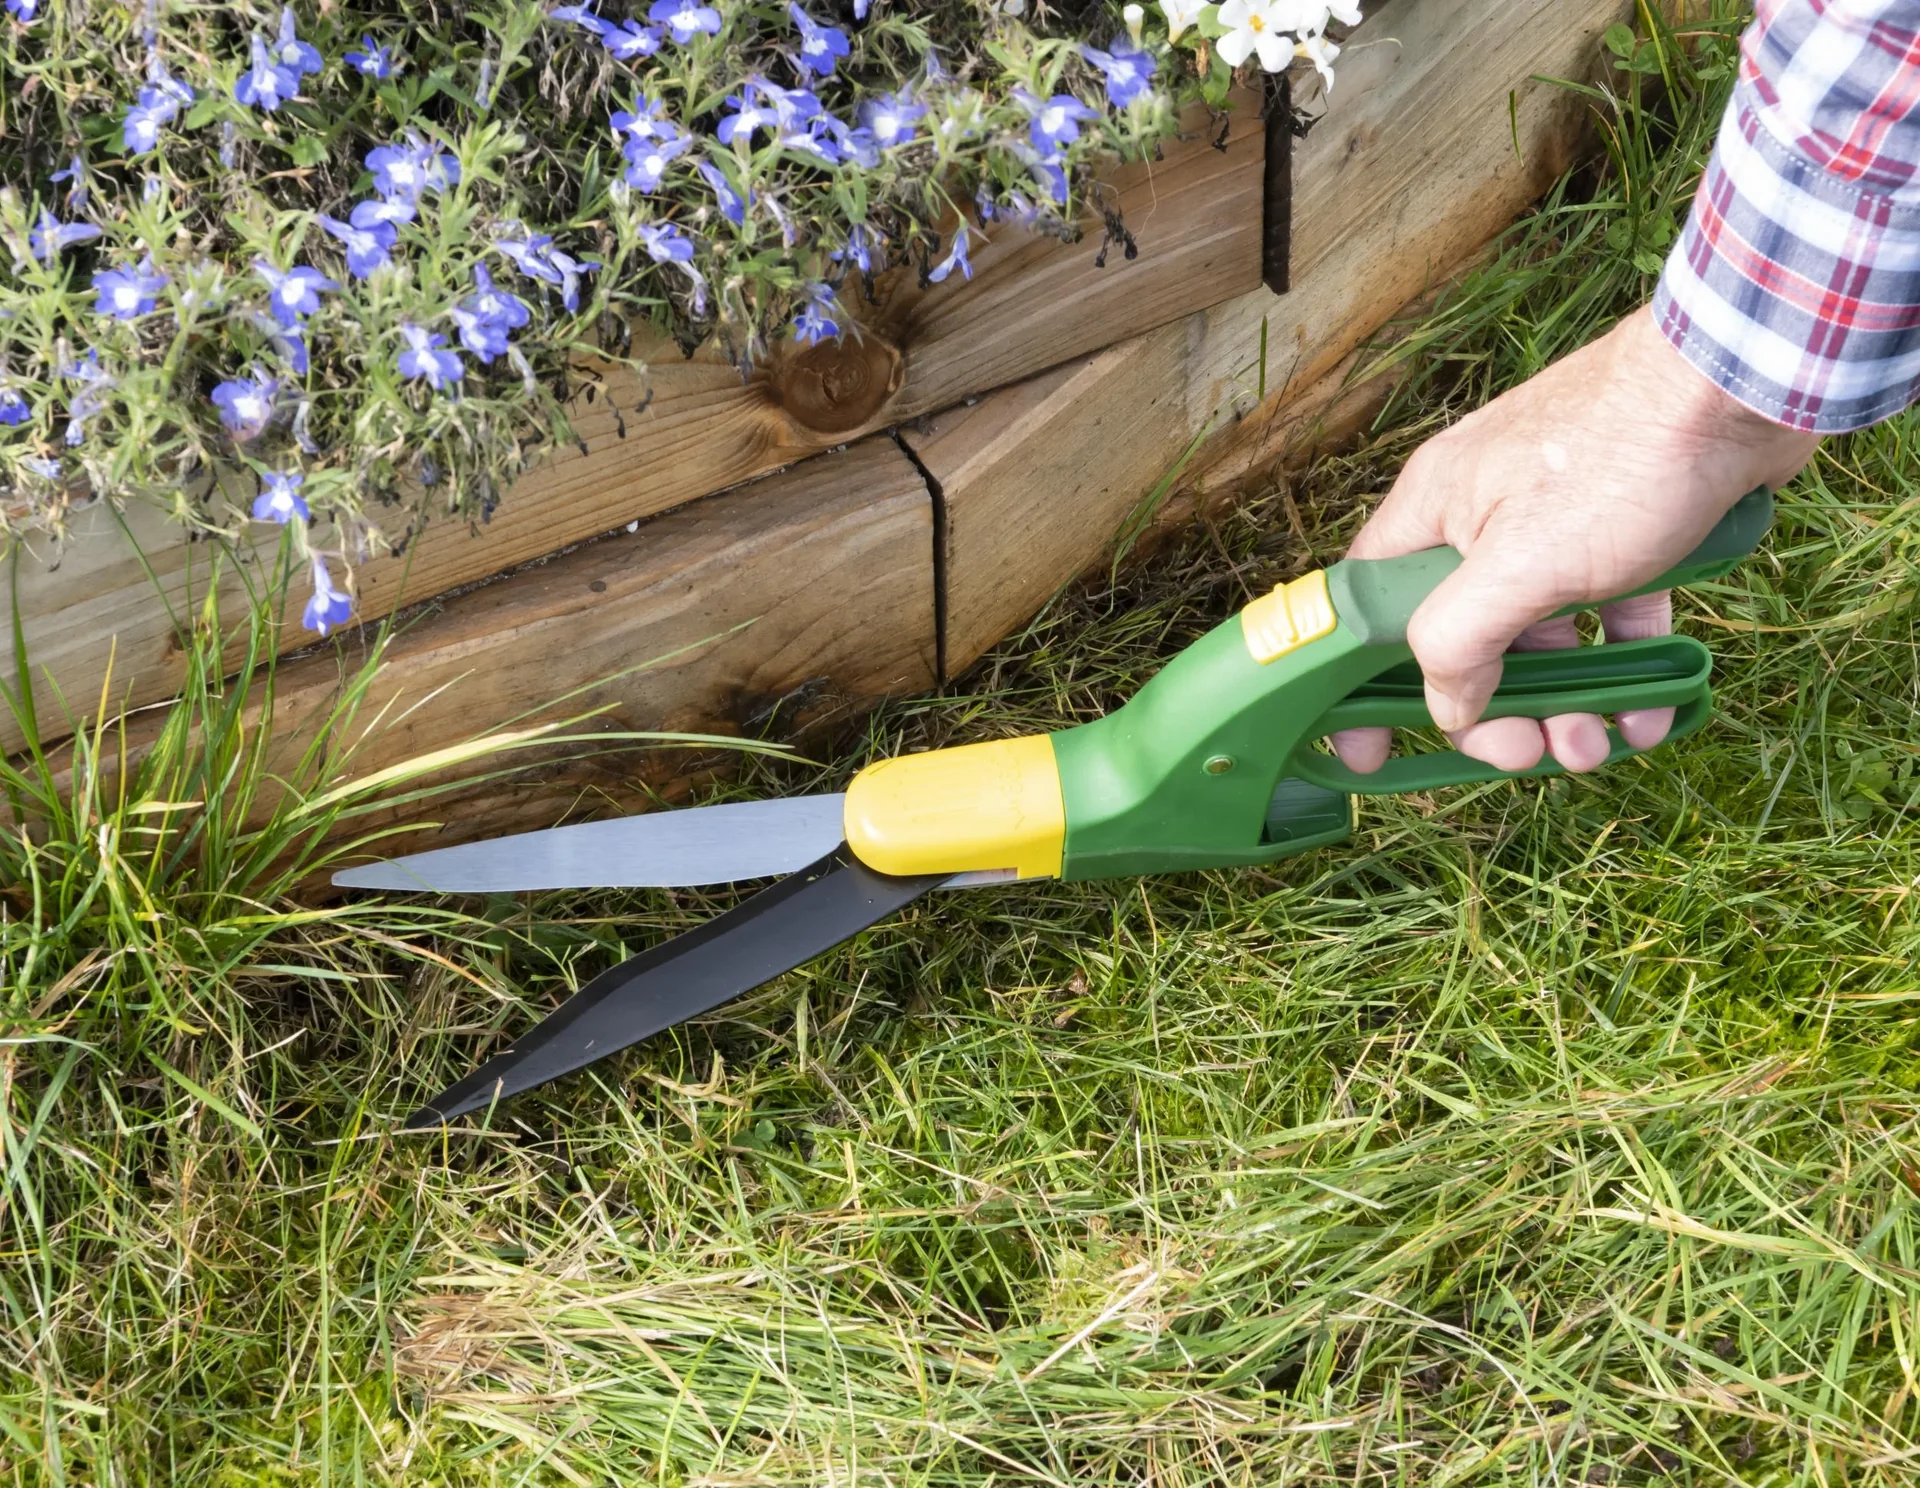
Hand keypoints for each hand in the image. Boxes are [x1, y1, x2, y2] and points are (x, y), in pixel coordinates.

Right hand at [1331, 306, 1819, 775]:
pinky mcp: (1625, 527)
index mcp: (1433, 511)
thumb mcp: (1522, 562)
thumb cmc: (1622, 459)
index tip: (1369, 751)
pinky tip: (1651, 711)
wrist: (1743, 380)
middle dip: (1493, 711)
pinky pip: (1607, 613)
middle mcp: (1482, 516)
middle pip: (1462, 638)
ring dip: (1562, 702)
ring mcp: (1555, 522)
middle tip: (1527, 756)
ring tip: (1599, 748)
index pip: (1366, 611)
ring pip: (1539, 635)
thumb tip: (1447, 706)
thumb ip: (1460, 639)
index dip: (1360, 684)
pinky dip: (1623, 666)